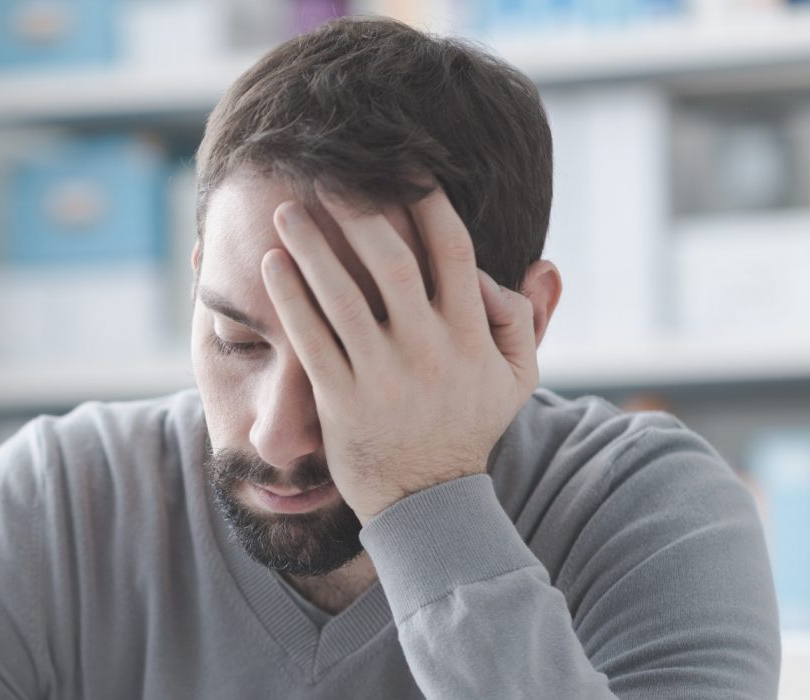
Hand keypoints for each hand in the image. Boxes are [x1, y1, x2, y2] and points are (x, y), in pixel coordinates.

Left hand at [259, 186, 538, 521]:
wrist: (428, 501)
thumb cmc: (467, 427)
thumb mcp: (516, 378)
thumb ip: (523, 319)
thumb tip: (540, 264)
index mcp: (471, 335)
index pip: (452, 251)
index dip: (427, 202)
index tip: (402, 166)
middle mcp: (429, 350)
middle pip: (391, 263)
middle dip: (358, 211)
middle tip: (327, 174)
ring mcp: (383, 375)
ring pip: (343, 297)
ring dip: (311, 247)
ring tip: (286, 209)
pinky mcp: (342, 399)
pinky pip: (311, 339)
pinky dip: (289, 298)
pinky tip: (269, 264)